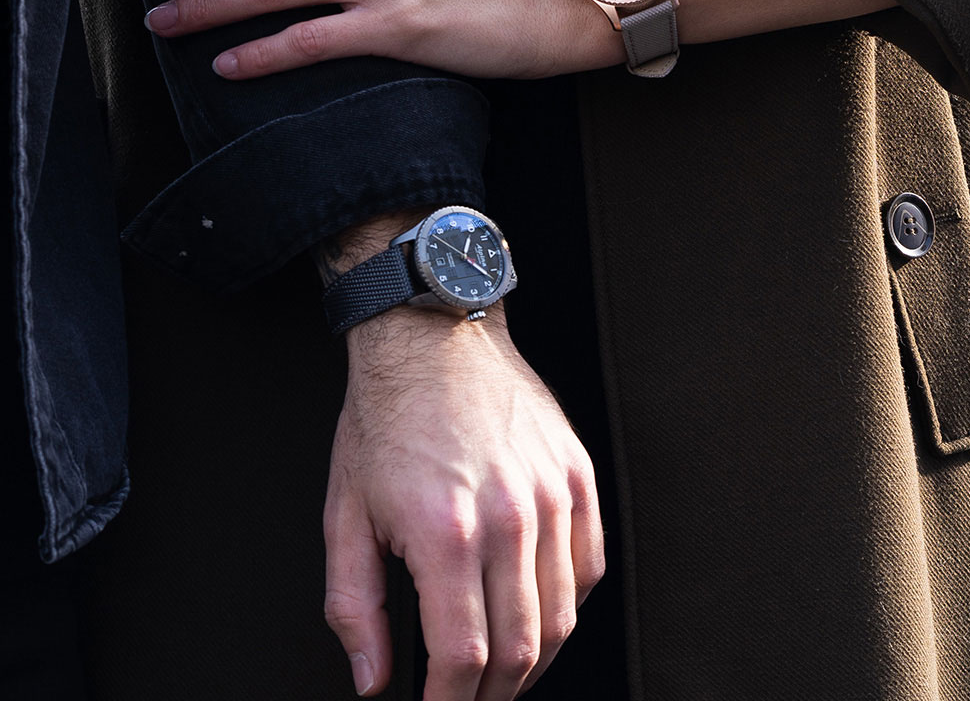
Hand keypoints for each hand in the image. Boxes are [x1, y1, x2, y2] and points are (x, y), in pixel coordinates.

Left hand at [317, 216, 604, 700]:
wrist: (431, 339)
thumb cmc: (386, 420)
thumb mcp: (344, 514)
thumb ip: (355, 607)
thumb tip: (372, 679)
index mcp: (446, 531)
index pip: (463, 658)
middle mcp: (509, 516)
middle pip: (521, 650)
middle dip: (491, 696)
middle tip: (466, 698)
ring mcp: (552, 494)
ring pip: (564, 617)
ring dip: (534, 661)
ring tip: (503, 669)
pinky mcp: (576, 474)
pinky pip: (589, 565)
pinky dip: (568, 604)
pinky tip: (538, 609)